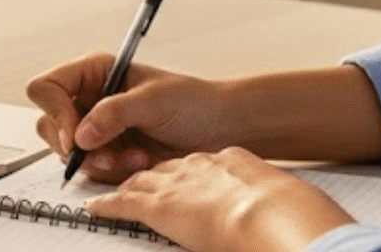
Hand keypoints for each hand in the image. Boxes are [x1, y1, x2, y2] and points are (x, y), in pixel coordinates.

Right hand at [25, 53, 238, 183]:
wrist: (220, 130)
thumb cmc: (194, 102)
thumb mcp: (153, 100)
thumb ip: (113, 113)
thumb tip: (81, 133)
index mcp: (95, 72)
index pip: (47, 87)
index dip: (55, 111)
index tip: (75, 135)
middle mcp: (89, 98)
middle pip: (49, 124)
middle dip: (77, 145)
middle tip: (105, 154)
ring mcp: (96, 127)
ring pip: (68, 152)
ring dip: (99, 161)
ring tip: (134, 157)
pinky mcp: (107, 152)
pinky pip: (90, 169)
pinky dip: (112, 171)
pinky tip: (139, 161)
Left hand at [86, 148, 354, 251]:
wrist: (273, 213)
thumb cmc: (286, 211)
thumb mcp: (282, 198)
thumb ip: (273, 202)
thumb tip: (287, 218)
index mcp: (230, 163)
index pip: (199, 166)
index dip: (188, 175)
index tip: (186, 183)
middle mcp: (198, 167)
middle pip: (165, 168)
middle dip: (149, 174)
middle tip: (136, 179)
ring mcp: (177, 184)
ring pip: (140, 180)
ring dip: (123, 184)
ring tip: (110, 190)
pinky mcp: (159, 206)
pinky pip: (124, 202)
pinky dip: (106, 203)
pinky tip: (94, 206)